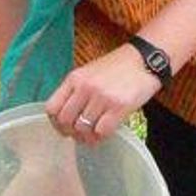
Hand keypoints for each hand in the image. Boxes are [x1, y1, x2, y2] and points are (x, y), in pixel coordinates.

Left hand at [45, 43, 161, 144]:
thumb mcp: (88, 73)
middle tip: (79, 135)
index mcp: (74, 79)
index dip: (55, 122)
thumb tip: (65, 118)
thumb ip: (75, 91)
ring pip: (82, 128)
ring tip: (92, 135)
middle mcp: (84, 87)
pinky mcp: (119, 106)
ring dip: (86, 137)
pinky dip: (101, 136)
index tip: (63, 128)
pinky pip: (102, 131)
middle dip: (71, 132)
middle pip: (65, 121)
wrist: (144, 59)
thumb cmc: (116, 68)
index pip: (51, 108)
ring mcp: (101, 97)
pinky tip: (104, 132)